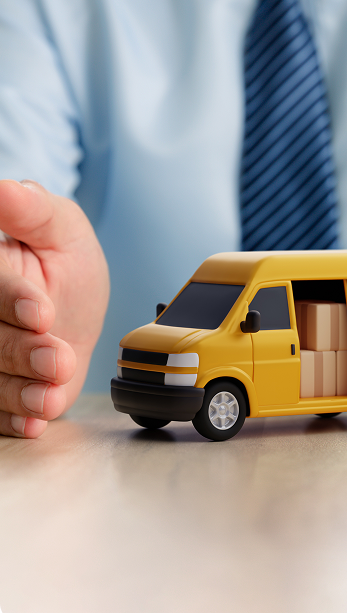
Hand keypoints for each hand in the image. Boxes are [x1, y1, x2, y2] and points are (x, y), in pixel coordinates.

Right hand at [0, 180, 108, 437]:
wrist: (74, 304)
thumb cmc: (64, 260)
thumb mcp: (61, 228)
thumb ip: (34, 210)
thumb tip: (5, 189)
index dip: (11, 299)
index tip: (42, 311)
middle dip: (20, 352)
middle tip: (57, 358)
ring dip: (17, 392)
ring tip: (50, 398)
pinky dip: (11, 418)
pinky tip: (33, 423)